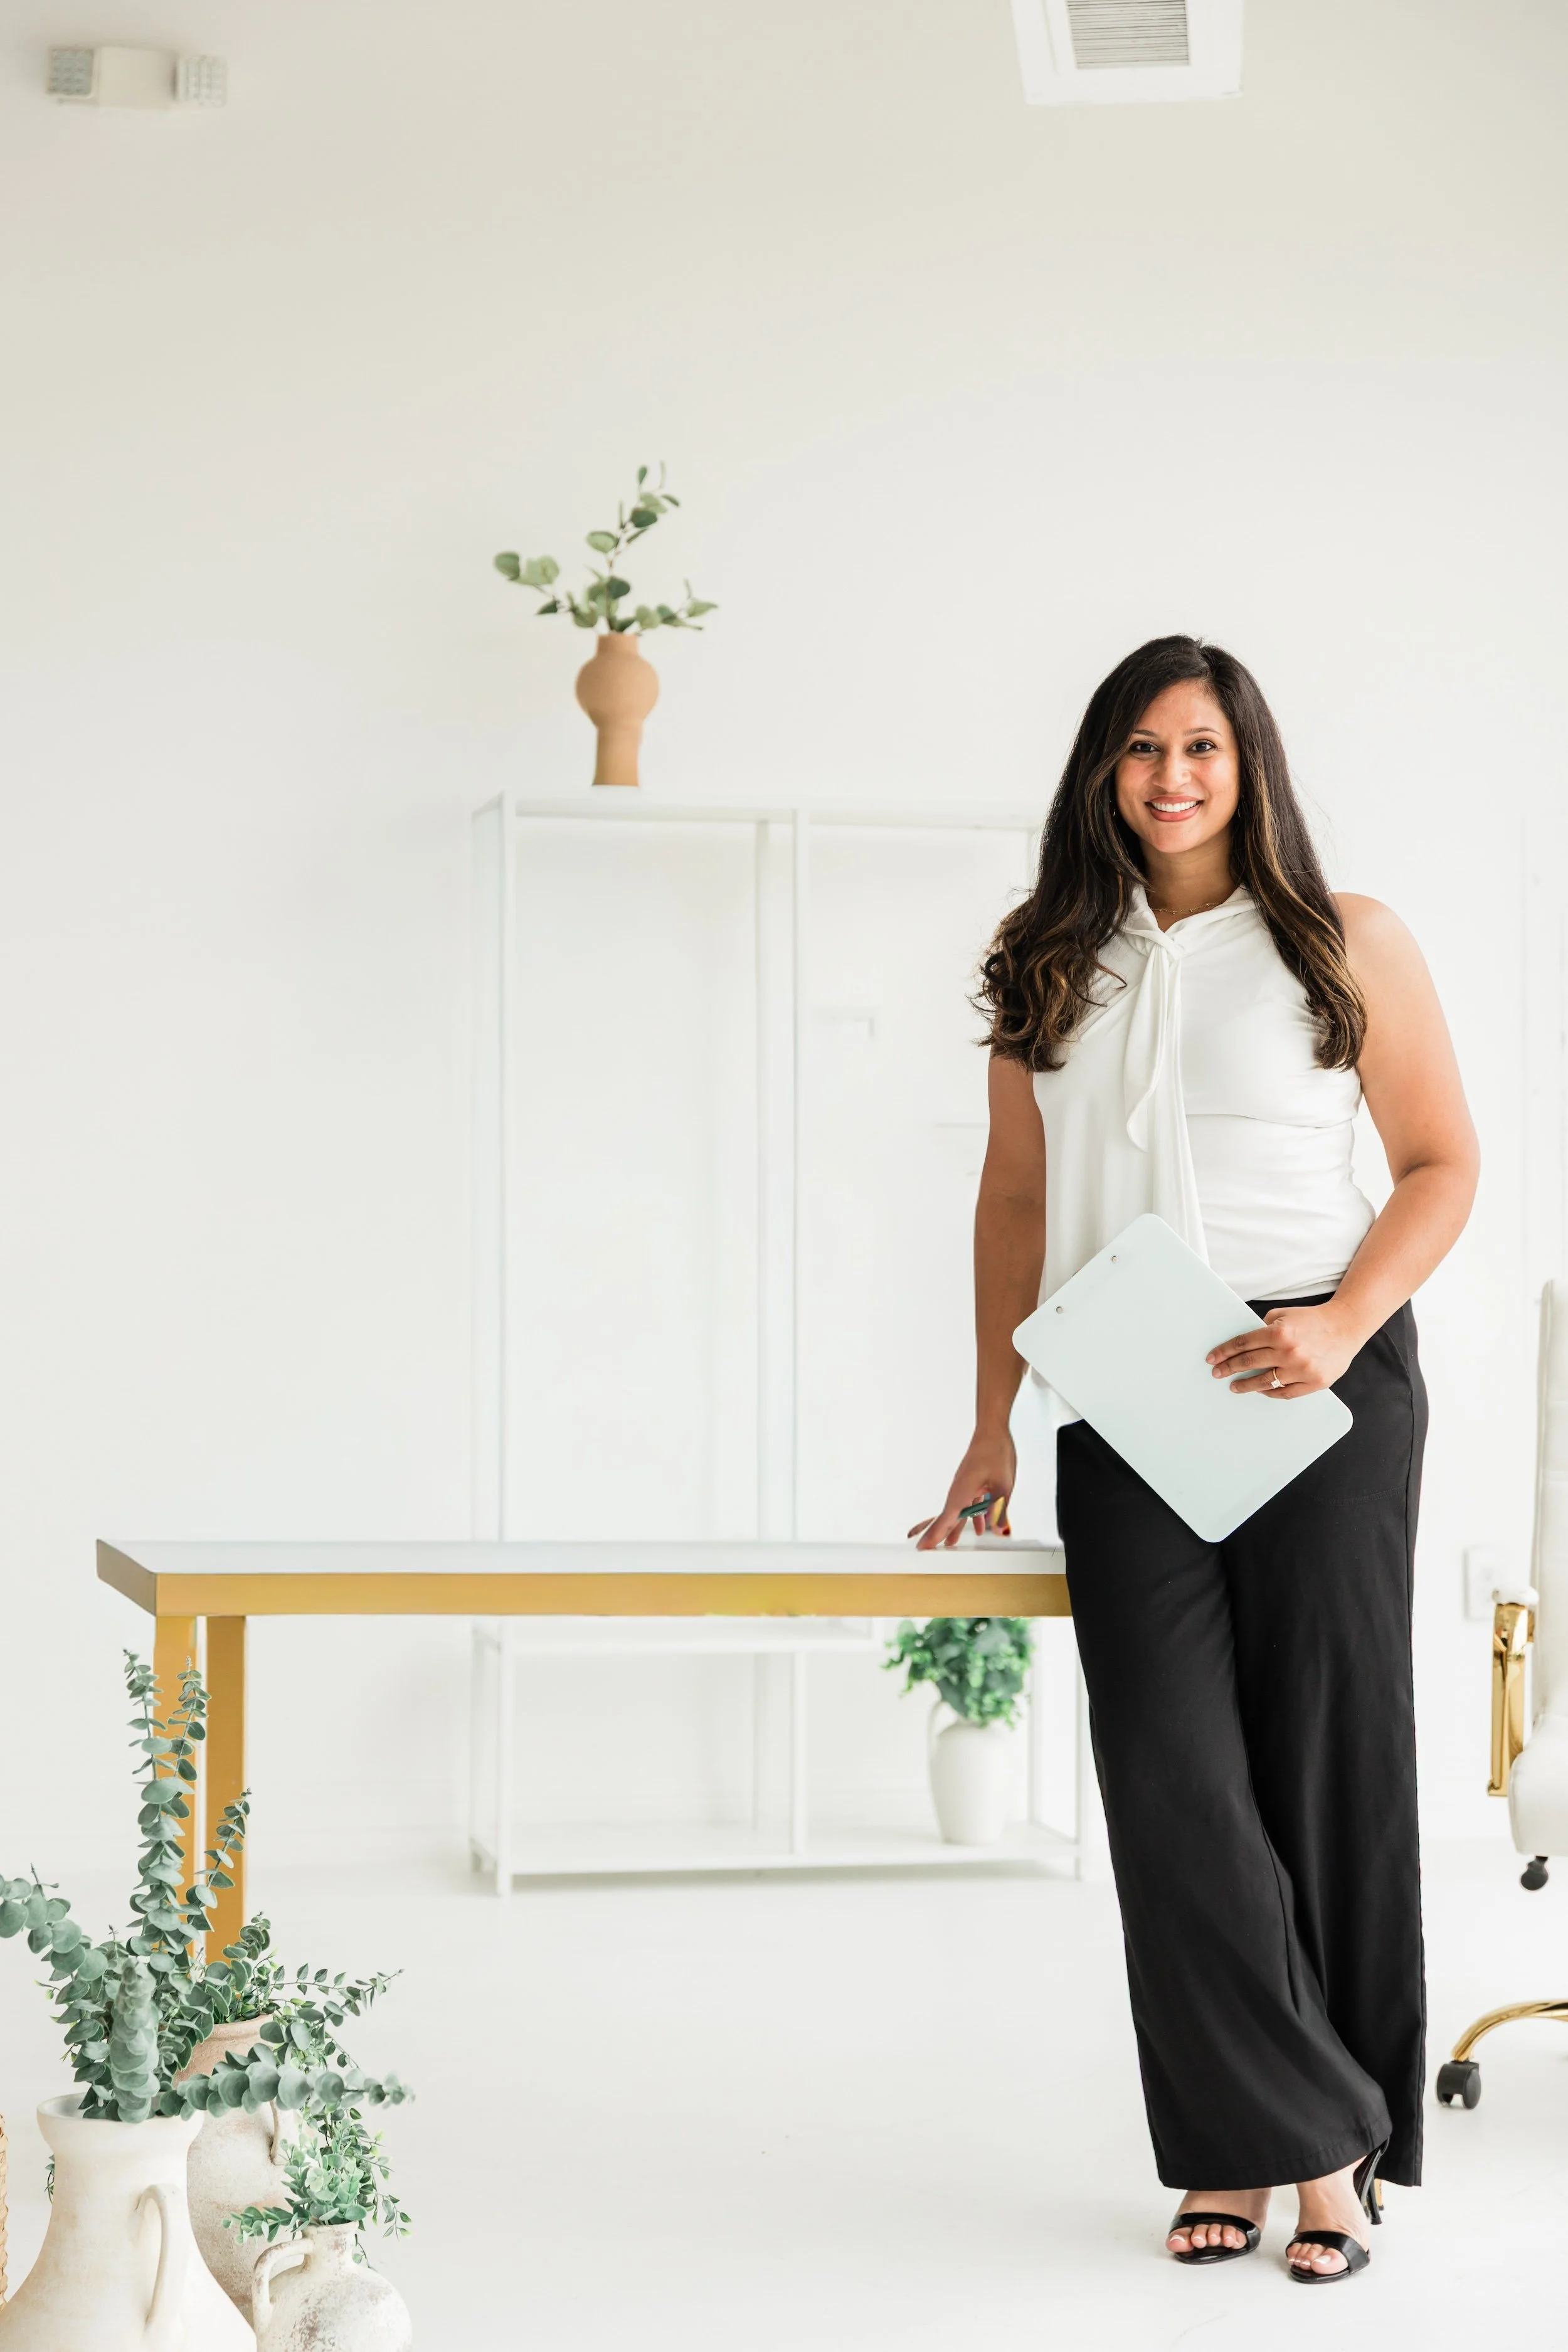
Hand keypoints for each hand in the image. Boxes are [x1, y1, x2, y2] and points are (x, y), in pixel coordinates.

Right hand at [908, 1431, 1016, 1549]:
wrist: (993, 1431)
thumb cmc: (995, 1452)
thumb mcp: (1003, 1485)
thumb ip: (1000, 1510)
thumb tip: (998, 1529)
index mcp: (962, 1492)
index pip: (945, 1519)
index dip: (934, 1535)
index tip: (922, 1547)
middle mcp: (959, 1490)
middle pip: (945, 1516)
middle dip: (937, 1533)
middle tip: (925, 1548)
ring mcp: (964, 1485)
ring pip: (957, 1510)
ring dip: (955, 1526)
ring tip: (951, 1543)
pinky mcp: (971, 1481)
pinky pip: (968, 1502)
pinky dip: (972, 1515)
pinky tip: (979, 1525)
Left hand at [1207, 1303, 1361, 1399]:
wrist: (1346, 1327)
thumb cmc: (1312, 1320)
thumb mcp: (1284, 1315)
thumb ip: (1264, 1328)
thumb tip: (1244, 1345)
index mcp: (1279, 1333)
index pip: (1243, 1344)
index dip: (1224, 1352)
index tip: (1212, 1359)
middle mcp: (1289, 1352)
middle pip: (1249, 1363)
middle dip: (1229, 1368)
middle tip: (1217, 1373)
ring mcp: (1302, 1370)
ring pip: (1265, 1382)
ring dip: (1246, 1385)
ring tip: (1235, 1386)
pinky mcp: (1315, 1383)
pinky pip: (1285, 1393)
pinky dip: (1270, 1393)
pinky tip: (1260, 1390)